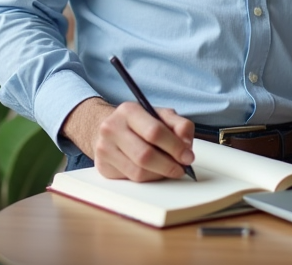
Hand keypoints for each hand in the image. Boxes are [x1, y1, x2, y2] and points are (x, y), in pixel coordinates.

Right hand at [63, 97, 194, 181]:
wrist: (110, 129)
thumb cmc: (140, 123)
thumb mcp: (161, 115)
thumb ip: (180, 125)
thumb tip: (186, 144)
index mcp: (128, 111)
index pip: (154, 132)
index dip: (175, 147)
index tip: (188, 156)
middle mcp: (112, 128)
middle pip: (145, 155)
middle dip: (168, 165)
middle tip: (181, 168)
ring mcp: (104, 149)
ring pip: (139, 172)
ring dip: (159, 174)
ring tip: (168, 168)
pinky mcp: (103, 167)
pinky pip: (131, 179)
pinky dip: (148, 178)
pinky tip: (153, 170)